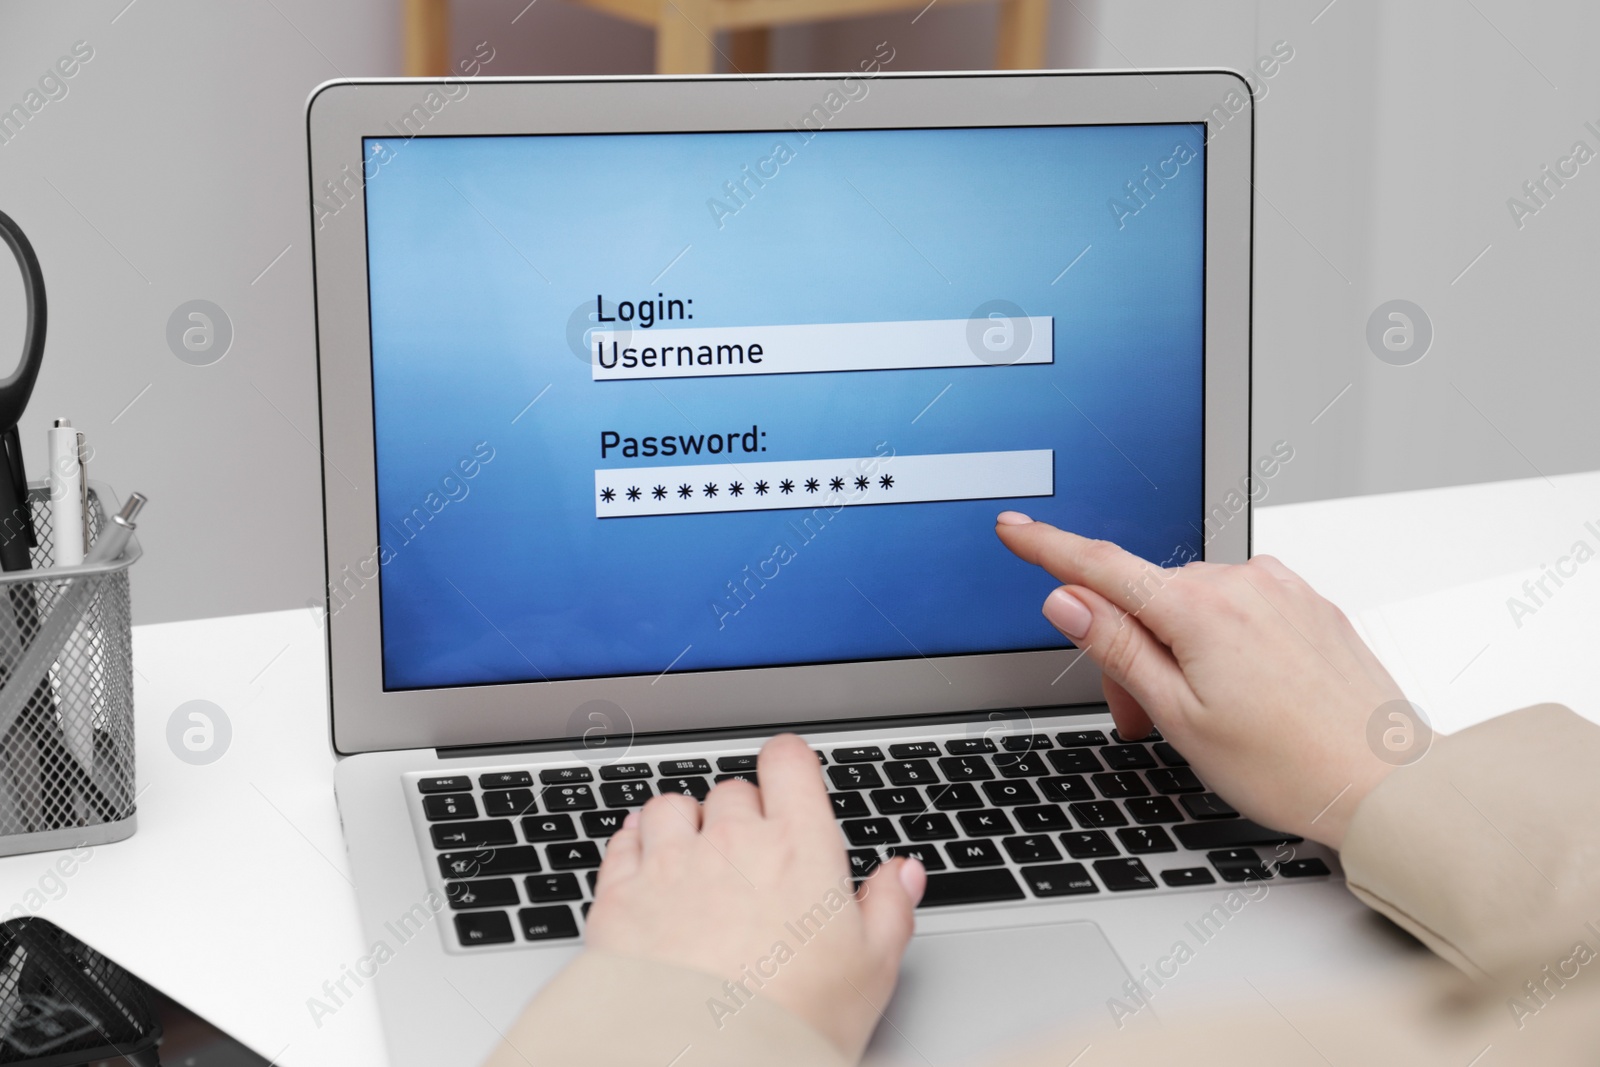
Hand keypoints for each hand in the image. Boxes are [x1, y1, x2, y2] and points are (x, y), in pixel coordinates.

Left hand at [585, 734, 926, 1058]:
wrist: (706, 1064)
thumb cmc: (792, 1022)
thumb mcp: (871, 970)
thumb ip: (890, 909)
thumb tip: (903, 875)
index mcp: (798, 847)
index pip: (788, 761)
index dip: (789, 767)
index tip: (789, 785)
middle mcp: (731, 842)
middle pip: (731, 791)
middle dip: (741, 816)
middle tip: (751, 862)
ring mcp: (670, 864)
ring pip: (671, 808)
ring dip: (683, 825)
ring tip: (695, 863)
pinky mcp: (620, 895)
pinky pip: (624, 841)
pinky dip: (635, 845)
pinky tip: (647, 868)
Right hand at [995, 513, 1406, 848]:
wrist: (1387, 785)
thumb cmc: (1291, 766)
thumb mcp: (1180, 716)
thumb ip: (1118, 648)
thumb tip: (1067, 599)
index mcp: (1201, 609)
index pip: (1100, 567)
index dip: (1048, 549)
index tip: (1013, 529)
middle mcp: (1242, 582)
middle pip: (1147, 599)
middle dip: (1130, 652)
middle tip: (1144, 723)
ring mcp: (1280, 590)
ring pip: (1193, 605)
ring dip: (1177, 650)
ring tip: (1204, 719)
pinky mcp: (1308, 604)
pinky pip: (1239, 607)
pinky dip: (1221, 643)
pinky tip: (1242, 696)